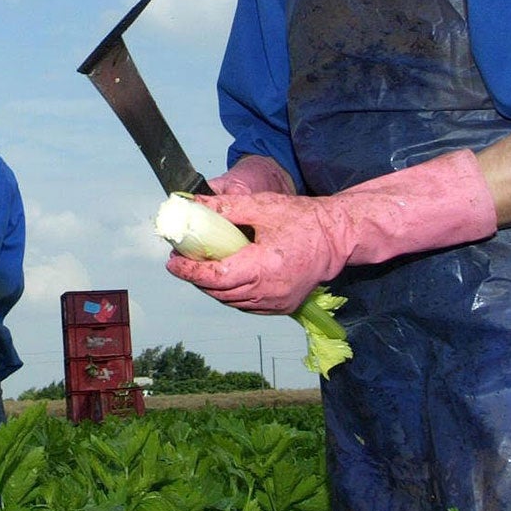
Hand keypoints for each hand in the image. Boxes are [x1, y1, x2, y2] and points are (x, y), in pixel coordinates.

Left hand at [173, 150, 494, 313]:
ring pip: (231, 301)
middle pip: (219, 292)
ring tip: (199, 266)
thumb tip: (190, 204)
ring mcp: (277, 303)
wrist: (337, 238)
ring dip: (212, 287)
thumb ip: (224, 208)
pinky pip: (246, 304)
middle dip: (197, 278)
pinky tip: (224, 277)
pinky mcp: (282, 306)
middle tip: (182, 260)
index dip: (190, 271)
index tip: (173, 261)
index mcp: (263, 267)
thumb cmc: (302, 219)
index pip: (216, 277)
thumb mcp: (261, 207)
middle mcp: (269, 291)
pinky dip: (231, 293)